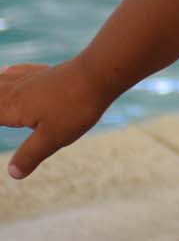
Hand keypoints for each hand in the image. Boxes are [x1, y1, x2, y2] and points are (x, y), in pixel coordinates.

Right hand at [0, 60, 114, 178]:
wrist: (101, 72)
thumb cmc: (77, 106)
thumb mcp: (53, 138)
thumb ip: (30, 155)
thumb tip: (13, 173)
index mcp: (12, 108)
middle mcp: (16, 90)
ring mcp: (31, 79)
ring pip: (0, 82)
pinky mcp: (46, 72)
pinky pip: (18, 71)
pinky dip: (7, 74)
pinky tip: (7, 72)